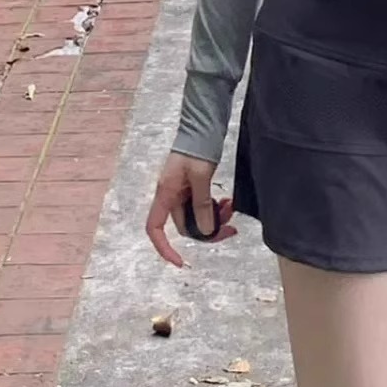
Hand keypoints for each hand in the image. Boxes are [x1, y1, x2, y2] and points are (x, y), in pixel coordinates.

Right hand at [146, 152, 236, 267]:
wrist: (203, 125)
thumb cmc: (197, 147)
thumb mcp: (200, 176)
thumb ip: (202, 205)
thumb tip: (206, 231)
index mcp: (165, 193)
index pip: (155, 228)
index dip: (164, 248)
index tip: (181, 261)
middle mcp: (171, 195)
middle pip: (185, 225)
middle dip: (208, 229)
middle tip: (231, 227)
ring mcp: (182, 191)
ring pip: (198, 216)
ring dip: (215, 217)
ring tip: (231, 208)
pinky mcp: (193, 186)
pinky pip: (203, 205)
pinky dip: (215, 207)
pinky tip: (228, 201)